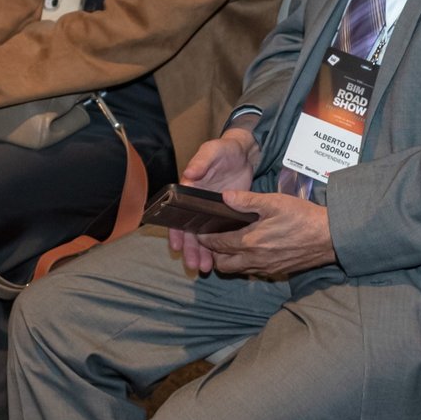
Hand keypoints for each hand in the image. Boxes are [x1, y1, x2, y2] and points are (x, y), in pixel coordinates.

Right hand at [169, 127, 260, 273]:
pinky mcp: (224, 215)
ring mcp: (209, 211)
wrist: (244, 155)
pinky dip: (217, 247)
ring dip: (202, 252)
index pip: (177, 213)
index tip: (176, 245)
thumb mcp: (212, 151)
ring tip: (204, 268)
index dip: (176, 230)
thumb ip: (201, 161)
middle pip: (189, 230)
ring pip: (202, 236)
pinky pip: (218, 234)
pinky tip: (219, 260)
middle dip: (190, 248)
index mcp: (189, 189)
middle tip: (192, 264)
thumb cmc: (224, 151)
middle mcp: (195, 203)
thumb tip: (188, 173)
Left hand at [198, 190, 336, 276]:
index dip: (205, 238)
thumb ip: (247, 201)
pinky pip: (253, 271)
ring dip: (229, 260)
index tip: (199, 231)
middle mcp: (255, 260)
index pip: (218, 244)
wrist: (329, 237)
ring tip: (229, 245)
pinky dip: (246, 264)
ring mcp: (266, 268)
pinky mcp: (277, 271)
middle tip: (212, 240)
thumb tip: (224, 197)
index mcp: (250, 242)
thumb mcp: (274, 202)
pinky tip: (251, 250)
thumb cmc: (302, 217)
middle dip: (213, 254)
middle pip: (222, 265)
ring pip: (237, 270)